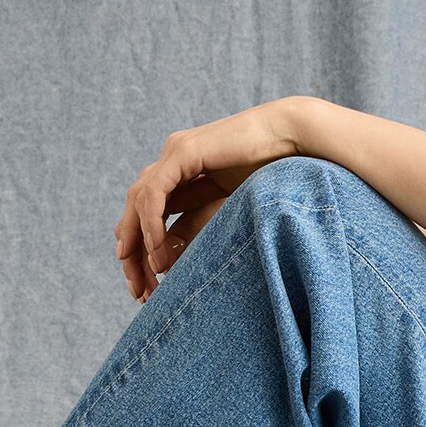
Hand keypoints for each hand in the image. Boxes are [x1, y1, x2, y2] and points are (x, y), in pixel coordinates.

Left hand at [115, 99, 303, 302]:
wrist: (292, 138)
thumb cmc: (273, 170)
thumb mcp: (226, 207)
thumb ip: (197, 225)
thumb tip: (167, 257)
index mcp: (182, 171)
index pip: (148, 211)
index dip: (142, 247)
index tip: (147, 282)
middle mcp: (172, 160)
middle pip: (136, 207)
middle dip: (132, 250)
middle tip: (137, 288)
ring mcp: (175, 152)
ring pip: (138, 200)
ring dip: (139, 240)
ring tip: (150, 271)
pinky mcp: (183, 152)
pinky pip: (154, 193)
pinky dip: (152, 222)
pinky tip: (157, 248)